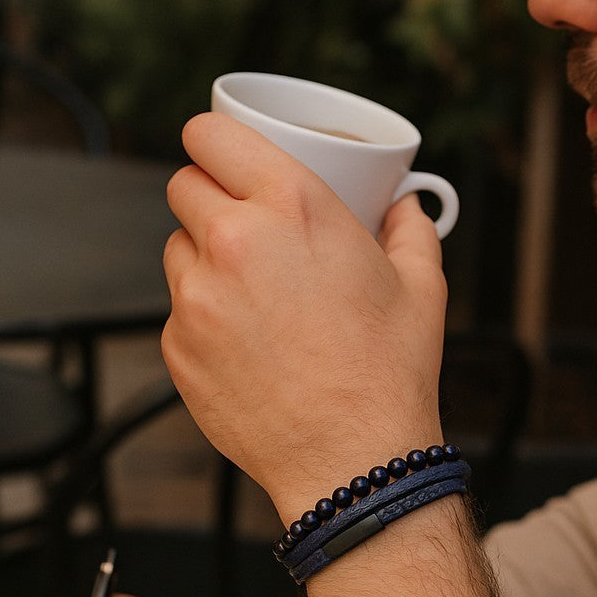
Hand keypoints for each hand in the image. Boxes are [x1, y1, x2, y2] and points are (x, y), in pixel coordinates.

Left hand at [161, 112, 447, 521]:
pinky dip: (204, 320)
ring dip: (205, 261)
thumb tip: (404, 205)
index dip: (214, 142)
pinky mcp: (178, 348)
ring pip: (176, 251)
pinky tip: (249, 348)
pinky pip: (178, 313)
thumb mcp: (420, 287)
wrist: (352, 461)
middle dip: (211, 200)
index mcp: (293, 207)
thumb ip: (410, 228)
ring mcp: (196, 298)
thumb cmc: (388, 375)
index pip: (209, 135)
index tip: (224, 157)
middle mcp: (234, 242)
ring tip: (255, 299)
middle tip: (248, 233)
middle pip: (183, 186)